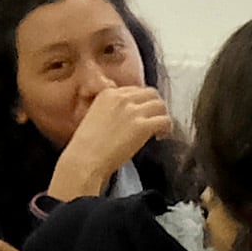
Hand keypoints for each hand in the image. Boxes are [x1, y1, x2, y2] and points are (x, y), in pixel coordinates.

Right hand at [48, 84, 172, 198]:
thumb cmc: (84, 147)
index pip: (134, 90)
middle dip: (154, 106)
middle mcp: (122, 98)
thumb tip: (122, 117)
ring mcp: (133, 111)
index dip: (141, 102)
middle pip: (150, 93)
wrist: (84, 160)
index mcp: (108, 94)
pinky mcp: (143, 126)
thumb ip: (108, 110)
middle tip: (154, 120)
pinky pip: (164, 120)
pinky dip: (166, 128)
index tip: (141, 113)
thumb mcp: (92, 117)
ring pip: (160, 105)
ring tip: (159, 130)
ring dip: (162, 116)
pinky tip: (160, 137)